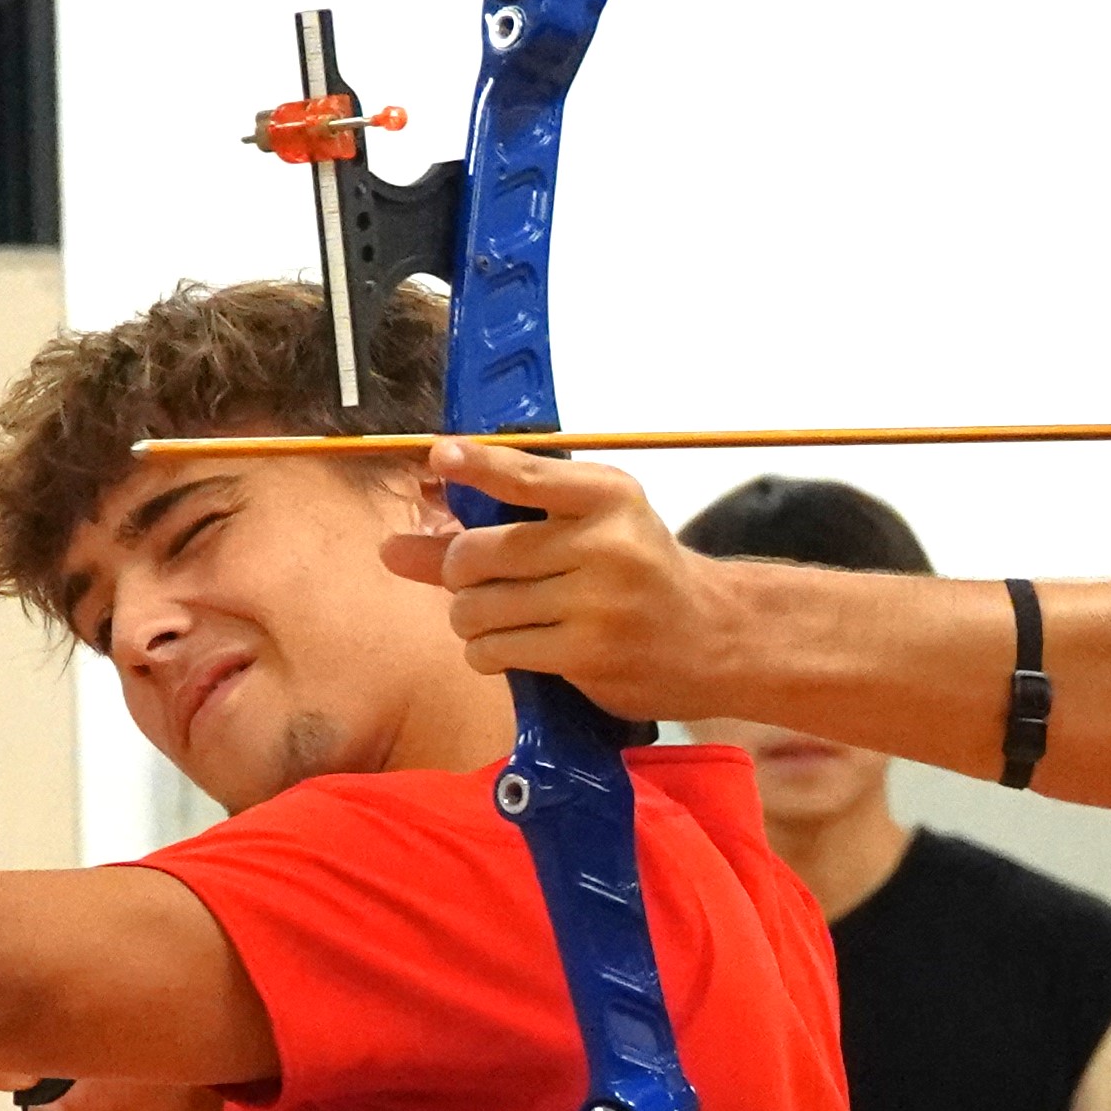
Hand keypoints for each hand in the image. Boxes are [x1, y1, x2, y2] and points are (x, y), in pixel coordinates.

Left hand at [414, 440, 754, 714]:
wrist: (717, 638)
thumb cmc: (641, 576)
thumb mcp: (587, 534)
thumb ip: (490, 532)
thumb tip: (392, 548)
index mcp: (608, 496)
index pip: (526, 476)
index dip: (476, 465)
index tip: (440, 457)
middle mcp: (605, 542)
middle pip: (478, 552)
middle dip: (458, 573)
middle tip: (474, 582)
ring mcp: (597, 601)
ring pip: (478, 607)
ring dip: (470, 619)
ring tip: (496, 620)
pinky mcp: (588, 654)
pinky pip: (496, 650)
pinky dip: (486, 652)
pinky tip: (508, 649)